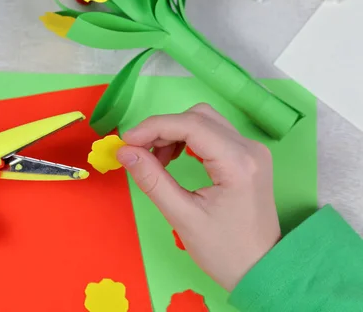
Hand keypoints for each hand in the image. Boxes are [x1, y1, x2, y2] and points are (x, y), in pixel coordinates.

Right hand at [116, 104, 279, 290]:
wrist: (261, 270)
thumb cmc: (224, 251)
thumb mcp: (182, 217)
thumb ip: (152, 180)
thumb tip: (125, 152)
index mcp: (238, 163)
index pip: (191, 125)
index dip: (154, 127)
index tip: (126, 141)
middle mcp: (249, 148)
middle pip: (198, 117)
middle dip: (163, 129)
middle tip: (138, 151)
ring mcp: (251, 150)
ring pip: (204, 121)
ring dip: (174, 133)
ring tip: (155, 160)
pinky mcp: (247, 156)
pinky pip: (212, 134)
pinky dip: (187, 140)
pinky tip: (172, 159)